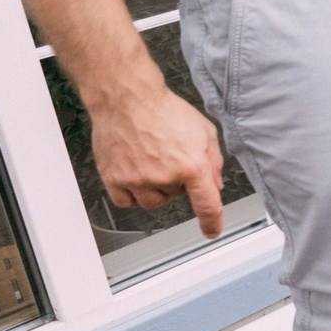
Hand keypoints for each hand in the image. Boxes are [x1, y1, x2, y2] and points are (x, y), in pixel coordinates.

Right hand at [90, 80, 227, 237]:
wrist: (127, 99)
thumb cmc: (164, 110)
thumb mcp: (204, 131)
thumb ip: (214, 161)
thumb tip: (215, 185)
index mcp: (191, 165)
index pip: (207, 203)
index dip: (212, 221)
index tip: (212, 231)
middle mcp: (164, 176)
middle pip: (177, 197)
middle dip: (178, 182)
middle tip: (170, 157)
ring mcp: (137, 179)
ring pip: (153, 203)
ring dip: (156, 190)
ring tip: (152, 163)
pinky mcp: (114, 178)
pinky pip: (126, 202)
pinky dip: (133, 194)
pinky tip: (135, 175)